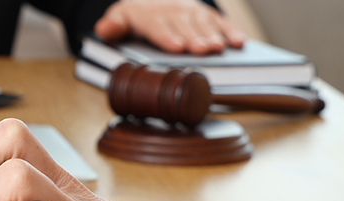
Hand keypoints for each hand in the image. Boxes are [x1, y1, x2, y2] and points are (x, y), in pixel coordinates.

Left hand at [95, 0, 246, 54]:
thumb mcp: (120, 18)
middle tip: (202, 51)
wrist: (152, 0)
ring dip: (213, 36)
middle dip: (194, 39)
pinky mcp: (207, 15)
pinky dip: (231, 32)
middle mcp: (174, 11)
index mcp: (150, 15)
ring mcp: (192, 13)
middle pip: (184, 27)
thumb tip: (104, 29)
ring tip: (219, 49)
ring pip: (204, 25)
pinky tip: (239, 43)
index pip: (158, 27)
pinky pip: (220, 22)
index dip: (167, 37)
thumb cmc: (136, 17)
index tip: (177, 48)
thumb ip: (113, 26)